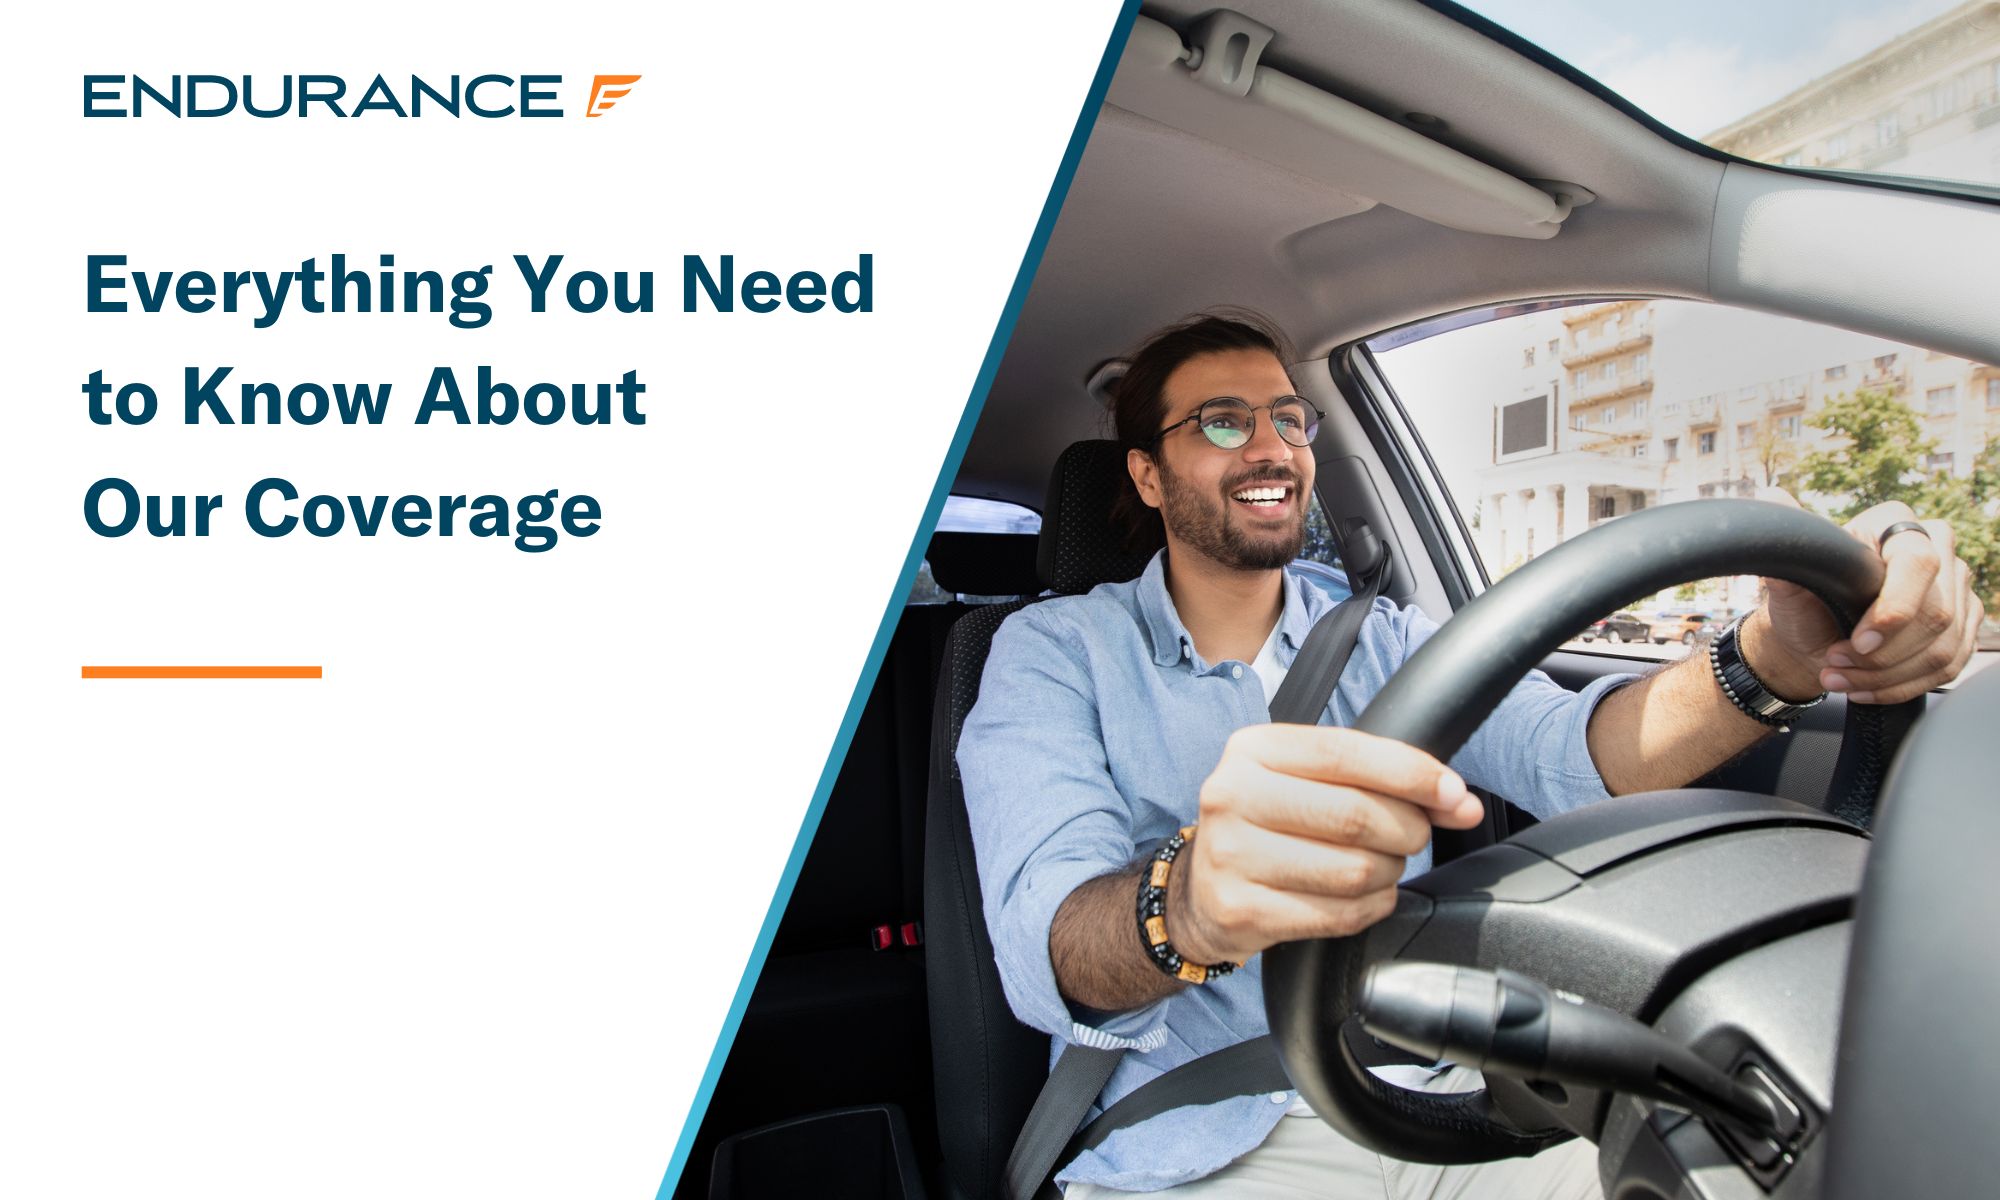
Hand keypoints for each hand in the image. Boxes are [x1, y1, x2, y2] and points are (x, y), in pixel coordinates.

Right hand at [1166, 725, 1482, 965]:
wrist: (1199, 891)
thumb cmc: (1269, 826)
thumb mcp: (1304, 781)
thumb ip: (1375, 779)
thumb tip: (1459, 801)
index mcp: (1252, 750)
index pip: (1345, 752)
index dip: (1411, 773)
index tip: (1454, 795)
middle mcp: (1232, 795)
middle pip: (1355, 814)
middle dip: (1406, 830)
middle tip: (1411, 838)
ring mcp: (1230, 855)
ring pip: (1353, 869)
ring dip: (1389, 873)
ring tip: (1380, 868)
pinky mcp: (1240, 910)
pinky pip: (1338, 915)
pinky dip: (1370, 908)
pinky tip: (1363, 897)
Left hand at [1755, 492, 1983, 704]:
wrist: (1809, 636)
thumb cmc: (1803, 600)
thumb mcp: (1788, 574)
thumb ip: (1787, 542)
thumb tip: (1773, 498)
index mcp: (1895, 523)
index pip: (1918, 563)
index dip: (1894, 609)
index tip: (1859, 641)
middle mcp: (1937, 548)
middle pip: (1936, 614)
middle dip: (1880, 654)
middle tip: (1834, 663)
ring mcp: (1956, 589)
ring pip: (1942, 647)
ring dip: (1886, 675)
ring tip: (1840, 678)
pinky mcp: (1963, 626)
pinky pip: (1948, 666)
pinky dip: (1902, 686)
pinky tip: (1865, 688)